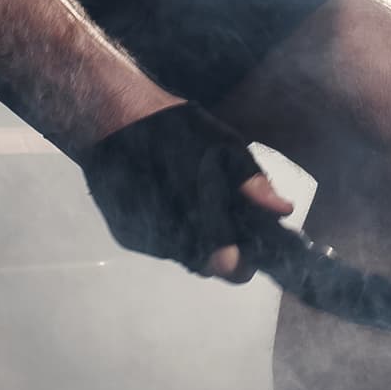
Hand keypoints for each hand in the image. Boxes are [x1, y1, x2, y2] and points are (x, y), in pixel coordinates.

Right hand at [79, 101, 293, 276]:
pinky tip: (162, 196)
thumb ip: (251, 182)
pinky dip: (165, 225)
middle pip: (207, 266)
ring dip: (192, 235)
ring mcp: (145, 243)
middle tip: (225, 218)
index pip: (232, 269)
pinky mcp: (125, 237)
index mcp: (200, 224)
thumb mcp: (222, 145)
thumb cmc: (170, 129)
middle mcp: (171, 242)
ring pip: (181, 252)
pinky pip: (156, 241)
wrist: (108, 120)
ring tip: (190, 198)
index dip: (246, 259)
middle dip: (221, 249)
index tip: (251, 242)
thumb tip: (282, 210)